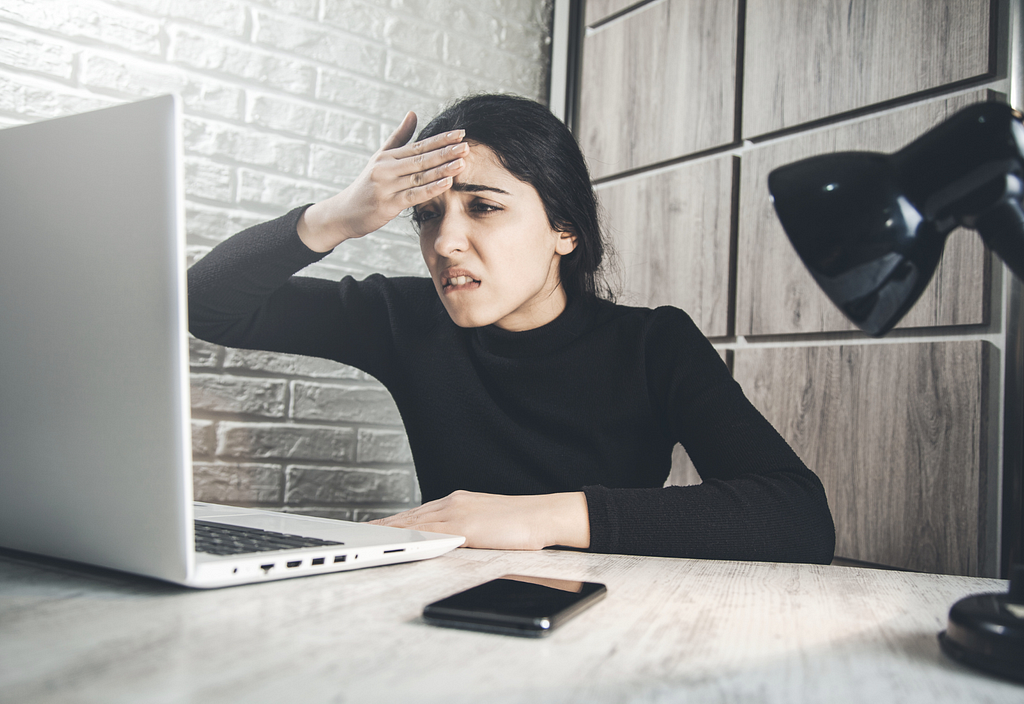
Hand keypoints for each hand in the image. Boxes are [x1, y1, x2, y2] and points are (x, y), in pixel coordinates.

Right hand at [297, 111, 469, 251]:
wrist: (345, 213)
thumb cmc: (367, 186)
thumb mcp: (380, 158)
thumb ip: (399, 137)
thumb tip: (413, 113)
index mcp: (388, 157)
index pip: (419, 146)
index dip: (441, 140)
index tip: (461, 133)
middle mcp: (386, 168)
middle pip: (421, 159)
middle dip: (446, 152)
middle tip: (466, 146)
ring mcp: (386, 186)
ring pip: (420, 176)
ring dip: (442, 169)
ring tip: (462, 163)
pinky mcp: (388, 204)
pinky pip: (413, 195)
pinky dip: (431, 189)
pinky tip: (447, 183)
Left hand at [369, 490, 590, 550]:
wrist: (542, 517)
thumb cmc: (520, 524)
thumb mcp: (486, 523)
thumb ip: (465, 527)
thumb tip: (450, 538)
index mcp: (458, 502)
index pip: (420, 513)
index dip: (397, 520)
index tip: (380, 524)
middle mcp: (454, 503)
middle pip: (412, 516)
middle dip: (387, 525)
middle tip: (365, 530)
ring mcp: (458, 513)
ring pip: (416, 523)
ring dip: (392, 531)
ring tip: (372, 537)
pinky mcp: (465, 527)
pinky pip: (432, 533)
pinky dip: (412, 537)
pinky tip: (399, 543)